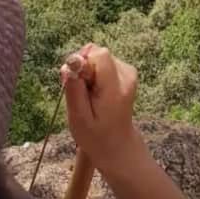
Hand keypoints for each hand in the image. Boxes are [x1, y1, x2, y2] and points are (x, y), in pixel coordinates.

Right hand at [62, 44, 140, 170]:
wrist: (116, 144)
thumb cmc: (95, 136)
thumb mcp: (78, 118)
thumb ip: (74, 89)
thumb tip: (70, 63)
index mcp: (116, 88)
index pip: (99, 55)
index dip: (82, 64)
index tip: (75, 83)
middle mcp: (127, 76)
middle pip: (99, 54)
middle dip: (83, 68)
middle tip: (79, 93)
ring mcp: (129, 73)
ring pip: (100, 57)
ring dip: (88, 72)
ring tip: (87, 95)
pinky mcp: (127, 72)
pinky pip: (104, 62)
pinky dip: (95, 73)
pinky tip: (93, 92)